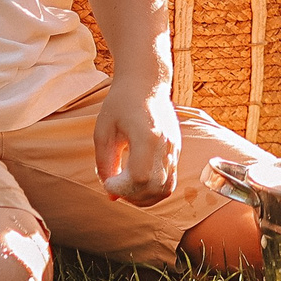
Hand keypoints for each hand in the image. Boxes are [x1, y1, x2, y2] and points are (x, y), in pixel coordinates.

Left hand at [94, 75, 180, 206]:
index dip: (122, 188)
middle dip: (132, 197)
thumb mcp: (103, 131)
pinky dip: (153, 190)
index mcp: (147, 135)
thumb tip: (110, 195)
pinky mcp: (176, 150)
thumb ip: (105, 164)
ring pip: (166, 189)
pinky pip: (170, 181)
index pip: (140, 178)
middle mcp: (165, 144)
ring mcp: (174, 148)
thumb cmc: (120, 103)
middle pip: (155, 188)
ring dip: (144, 198)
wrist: (146, 82)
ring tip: (125, 189)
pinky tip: (136, 184)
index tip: (108, 182)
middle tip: (114, 187)